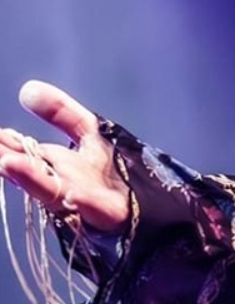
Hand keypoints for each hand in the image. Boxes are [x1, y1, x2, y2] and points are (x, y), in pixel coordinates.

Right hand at [0, 81, 129, 234]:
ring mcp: (85, 202)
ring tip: (9, 163)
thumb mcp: (92, 134)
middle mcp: (64, 183)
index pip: (23, 152)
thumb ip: (62, 113)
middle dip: (9, 161)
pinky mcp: (111, 214)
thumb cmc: (117, 172)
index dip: (5, 144)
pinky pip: (96, 210)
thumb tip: (27, 89)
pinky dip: (84, 202)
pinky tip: (74, 195)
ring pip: (54, 191)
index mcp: (56, 165)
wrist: (151, 208)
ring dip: (32, 179)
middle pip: (32, 172)